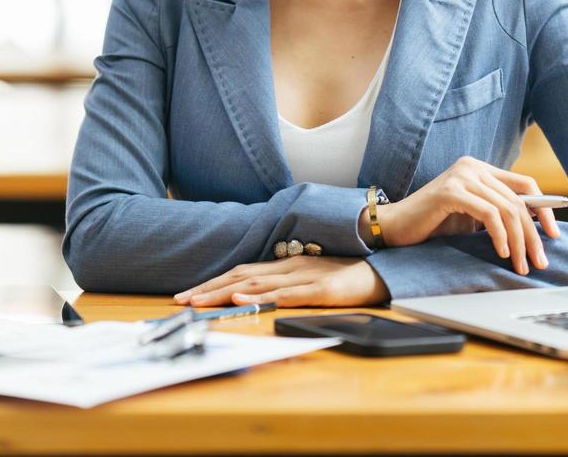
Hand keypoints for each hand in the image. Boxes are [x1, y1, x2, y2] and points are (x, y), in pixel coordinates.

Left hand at [172, 257, 388, 307]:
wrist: (386, 268)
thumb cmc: (349, 275)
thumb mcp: (313, 278)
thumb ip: (288, 284)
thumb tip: (258, 295)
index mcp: (287, 265)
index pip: (242, 273)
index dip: (213, 283)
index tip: (188, 295)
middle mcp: (291, 267)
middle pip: (242, 276)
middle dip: (209, 289)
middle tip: (181, 300)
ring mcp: (306, 278)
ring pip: (258, 284)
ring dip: (226, 293)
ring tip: (201, 301)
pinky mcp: (323, 291)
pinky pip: (290, 293)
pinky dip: (265, 296)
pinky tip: (246, 299)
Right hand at [378, 156, 560, 274]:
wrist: (397, 227)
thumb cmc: (435, 224)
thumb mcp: (473, 217)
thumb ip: (497, 213)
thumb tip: (535, 231)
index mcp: (481, 169)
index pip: (525, 184)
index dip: (545, 209)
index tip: (554, 235)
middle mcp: (473, 167)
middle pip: (518, 200)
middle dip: (533, 234)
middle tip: (539, 261)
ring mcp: (462, 176)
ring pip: (506, 208)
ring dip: (519, 241)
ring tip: (521, 264)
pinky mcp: (451, 191)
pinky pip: (488, 214)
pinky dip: (499, 235)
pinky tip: (502, 252)